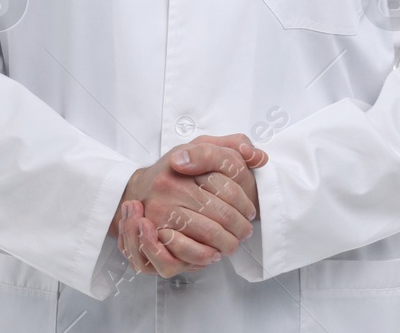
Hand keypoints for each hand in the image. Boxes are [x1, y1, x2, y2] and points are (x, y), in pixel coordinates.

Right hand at [114, 134, 267, 276]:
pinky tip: (212, 253)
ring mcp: (162, 208)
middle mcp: (172, 184)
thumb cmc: (177, 170)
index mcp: (185, 160)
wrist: (140, 188)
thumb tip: (258, 156)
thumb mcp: (202, 146)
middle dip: (240, 227)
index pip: (228, 183)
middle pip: (222, 212)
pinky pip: (185, 250)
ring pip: (208, 232)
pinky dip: (204, 255)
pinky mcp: (154, 231)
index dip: (245, 201)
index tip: (250, 211)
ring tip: (233, 244)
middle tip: (245, 232)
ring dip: (227, 243)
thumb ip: (232, 145)